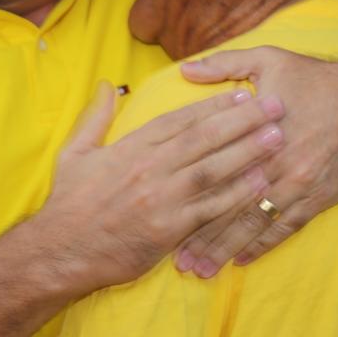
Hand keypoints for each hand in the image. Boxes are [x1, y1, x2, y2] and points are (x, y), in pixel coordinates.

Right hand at [31, 81, 284, 292]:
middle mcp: (149, 168)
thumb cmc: (68, 203)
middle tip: (277, 105)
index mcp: (130, 147)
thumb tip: (104, 85)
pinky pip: (210, 208)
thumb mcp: (73, 152)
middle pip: (204, 138)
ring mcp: (161, 199)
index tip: (242, 92)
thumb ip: (95, 117)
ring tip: (278, 137)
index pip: (179, 119)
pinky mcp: (169, 229)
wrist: (59, 251)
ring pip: (213, 169)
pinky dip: (237, 195)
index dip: (213, 105)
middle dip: (243, 121)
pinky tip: (261, 183)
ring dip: (248, 153)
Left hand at [175, 48, 337, 274]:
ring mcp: (298, 184)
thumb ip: (224, 65)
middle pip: (230, 207)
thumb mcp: (268, 59)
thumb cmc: (314, 78)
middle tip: (179, 262)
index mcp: (256, 134)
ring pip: (255, 224)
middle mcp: (275, 164)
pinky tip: (243, 259)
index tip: (162, 218)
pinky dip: (264, 245)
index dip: (188, 200)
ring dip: (228, 249)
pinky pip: (286, 227)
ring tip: (203, 271)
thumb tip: (186, 70)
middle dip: (203, 238)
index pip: (215, 174)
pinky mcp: (319, 196)